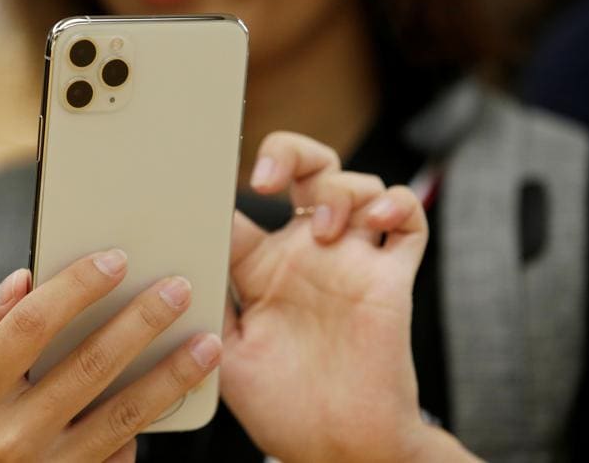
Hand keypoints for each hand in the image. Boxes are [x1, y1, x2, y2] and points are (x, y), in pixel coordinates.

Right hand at [0, 250, 221, 461]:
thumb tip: (22, 279)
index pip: (31, 324)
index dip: (77, 286)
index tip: (116, 259)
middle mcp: (9, 434)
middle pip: (89, 364)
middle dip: (141, 322)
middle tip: (178, 289)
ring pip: (124, 414)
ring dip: (171, 375)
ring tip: (206, 344)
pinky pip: (122, 453)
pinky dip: (152, 422)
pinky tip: (180, 393)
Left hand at [222, 132, 474, 461]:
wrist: (339, 447)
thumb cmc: (284, 408)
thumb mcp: (225, 353)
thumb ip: (209, 303)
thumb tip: (178, 261)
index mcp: (262, 270)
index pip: (245, 207)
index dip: (226, 186)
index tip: (208, 181)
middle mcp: (307, 257)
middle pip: (305, 173)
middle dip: (289, 155)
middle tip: (267, 177)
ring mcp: (351, 263)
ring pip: (357, 185)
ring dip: (341, 188)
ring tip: (326, 226)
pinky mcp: (391, 279)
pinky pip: (409, 222)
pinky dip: (398, 204)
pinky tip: (375, 218)